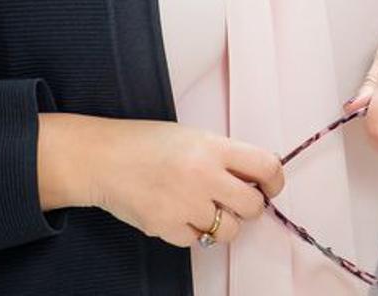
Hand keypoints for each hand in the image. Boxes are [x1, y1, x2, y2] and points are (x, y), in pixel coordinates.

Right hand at [87, 118, 285, 247]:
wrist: (102, 159)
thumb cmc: (146, 143)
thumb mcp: (194, 137)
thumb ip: (225, 156)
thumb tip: (257, 178)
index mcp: (213, 148)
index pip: (266, 167)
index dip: (275, 182)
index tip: (270, 187)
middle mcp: (203, 176)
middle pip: (252, 206)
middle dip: (249, 207)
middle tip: (237, 201)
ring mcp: (184, 205)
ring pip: (227, 231)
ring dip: (222, 223)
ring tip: (203, 207)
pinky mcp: (165, 227)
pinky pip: (195, 240)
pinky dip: (191, 231)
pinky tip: (177, 212)